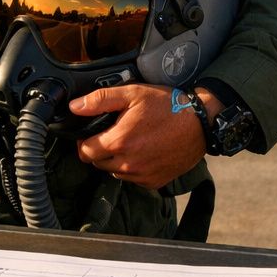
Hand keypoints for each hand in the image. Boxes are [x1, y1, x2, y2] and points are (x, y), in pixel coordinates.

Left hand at [68, 85, 211, 189]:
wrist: (201, 123)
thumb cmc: (167, 106)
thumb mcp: (132, 93)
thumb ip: (100, 100)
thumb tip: (74, 107)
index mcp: (118, 142)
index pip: (85, 151)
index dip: (85, 140)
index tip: (93, 133)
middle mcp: (127, 164)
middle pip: (98, 163)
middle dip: (101, 149)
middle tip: (114, 133)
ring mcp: (142, 176)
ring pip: (115, 172)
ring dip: (116, 160)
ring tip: (132, 141)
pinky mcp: (154, 182)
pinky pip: (133, 179)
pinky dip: (134, 168)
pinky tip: (144, 152)